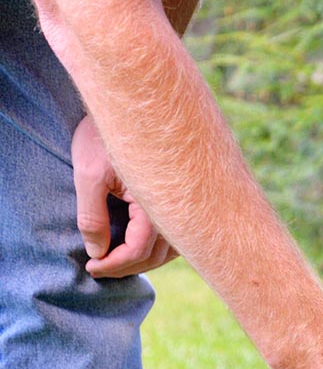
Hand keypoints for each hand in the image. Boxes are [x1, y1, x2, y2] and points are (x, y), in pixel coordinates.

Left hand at [72, 115, 177, 277]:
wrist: (136, 100)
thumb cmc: (108, 134)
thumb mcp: (89, 175)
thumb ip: (92, 217)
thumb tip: (96, 252)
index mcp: (157, 200)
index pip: (140, 249)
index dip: (114, 264)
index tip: (91, 267)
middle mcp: (179, 204)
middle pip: (158, 255)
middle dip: (127, 267)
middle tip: (99, 268)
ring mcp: (187, 202)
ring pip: (173, 250)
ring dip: (146, 260)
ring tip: (118, 260)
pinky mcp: (188, 198)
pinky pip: (180, 236)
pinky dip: (161, 248)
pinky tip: (141, 245)